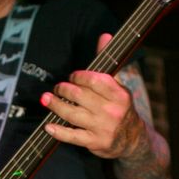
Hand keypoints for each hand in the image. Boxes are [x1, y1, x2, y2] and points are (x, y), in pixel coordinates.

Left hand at [41, 33, 145, 159]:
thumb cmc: (119, 107)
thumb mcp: (118, 86)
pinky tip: (48, 126)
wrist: (132, 139)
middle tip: (57, 88)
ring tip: (46, 100)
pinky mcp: (94, 142)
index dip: (78, 76)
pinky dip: (59, 132)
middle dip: (64, 89)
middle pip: (80, 96)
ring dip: (56, 105)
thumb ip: (107, 63)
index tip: (71, 77)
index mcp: (119, 94)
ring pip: (72, 114)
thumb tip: (104, 36)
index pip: (94, 80)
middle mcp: (111, 110)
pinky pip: (72, 136)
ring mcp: (102, 127)